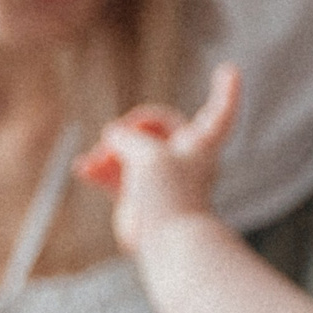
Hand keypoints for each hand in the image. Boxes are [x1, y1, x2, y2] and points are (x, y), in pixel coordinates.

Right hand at [76, 63, 242, 253]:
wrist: (166, 242)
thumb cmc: (170, 196)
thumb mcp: (147, 152)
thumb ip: (128, 135)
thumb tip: (112, 136)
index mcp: (201, 142)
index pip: (220, 110)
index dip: (225, 90)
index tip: (229, 69)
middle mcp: (182, 158)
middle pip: (154, 127)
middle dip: (131, 128)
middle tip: (115, 139)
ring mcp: (158, 177)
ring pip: (130, 151)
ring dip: (108, 152)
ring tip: (93, 162)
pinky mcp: (137, 197)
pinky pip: (115, 175)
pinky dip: (99, 170)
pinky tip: (82, 169)